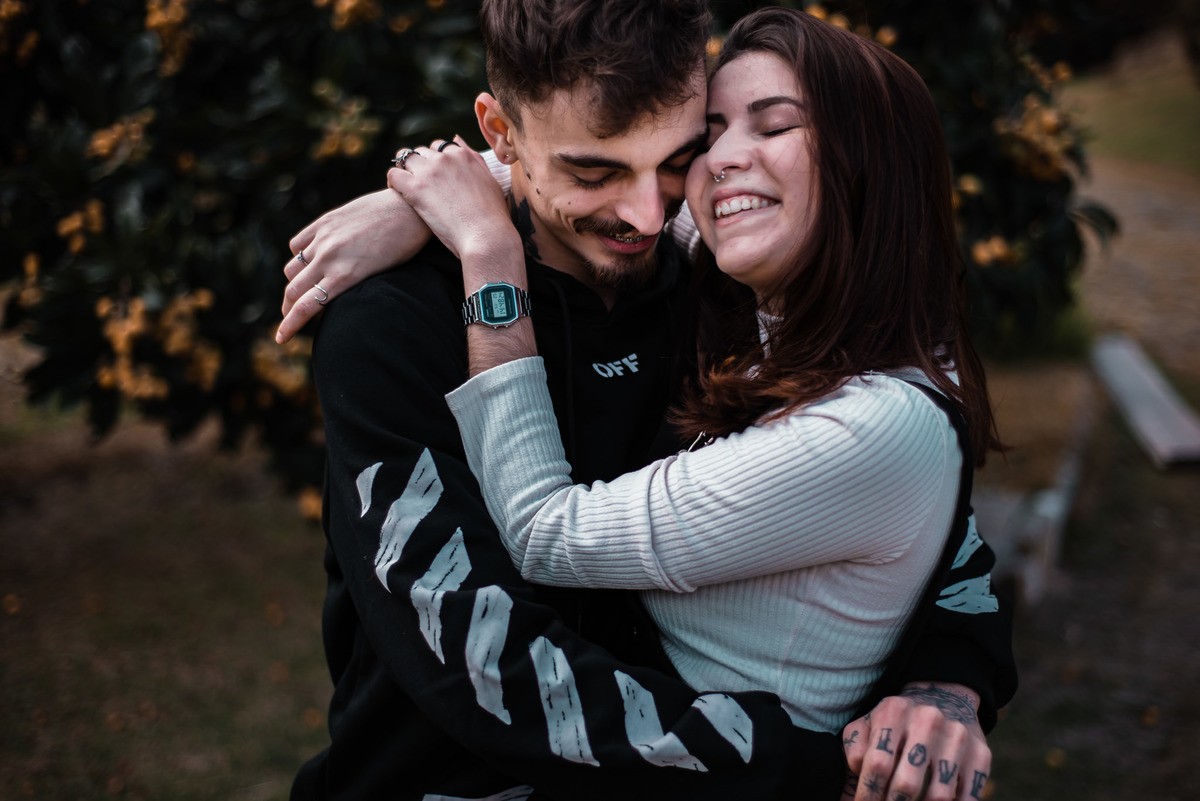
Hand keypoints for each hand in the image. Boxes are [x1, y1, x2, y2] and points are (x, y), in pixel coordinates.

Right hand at [277, 188, 429, 342]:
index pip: (305, 307)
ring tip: (302, 290)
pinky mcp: (324, 221)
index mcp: (345, 277)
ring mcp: (324, 238)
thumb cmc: (403, 250)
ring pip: (292, 269)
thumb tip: (329, 299)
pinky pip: (297, 244)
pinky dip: (299, 256)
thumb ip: (349, 287)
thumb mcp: (378, 277)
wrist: (410, 211)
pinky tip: (308, 261)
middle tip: (288, 318)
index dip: (289, 326)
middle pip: (293, 291)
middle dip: (287, 309)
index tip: (281, 338)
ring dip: (294, 283)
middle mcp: (329, 257)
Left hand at [387, 136, 520, 262]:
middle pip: (421, 152)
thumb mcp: (489, 180)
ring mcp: (430, 171)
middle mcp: (445, 158)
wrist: (486, 235)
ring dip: (404, 171)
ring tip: (405, 188)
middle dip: (419, 166)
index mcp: (463, 155)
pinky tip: (398, 195)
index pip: (439, 147)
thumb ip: (474, 158)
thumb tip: (457, 139)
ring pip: (405, 159)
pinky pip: (394, 175)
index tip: (434, 176)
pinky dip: (393, 183)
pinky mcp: (416, 188)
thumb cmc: (492, 215)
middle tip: (419, 185)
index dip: (434, 161)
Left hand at [842, 682, 989, 800]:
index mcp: (894, 711)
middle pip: (907, 783)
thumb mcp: (870, 722)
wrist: (944, 696)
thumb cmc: (897, 720)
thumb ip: (855, 748)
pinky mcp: (981, 755)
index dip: (868, 793)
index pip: (877, 763)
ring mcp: (958, 738)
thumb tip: (855, 780)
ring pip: (939, 796)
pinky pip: (969, 797)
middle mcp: (928, 721)